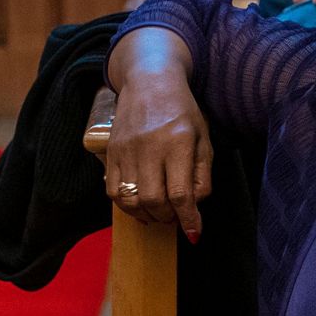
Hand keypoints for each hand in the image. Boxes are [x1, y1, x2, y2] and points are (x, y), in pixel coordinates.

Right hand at [105, 75, 212, 242]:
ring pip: (131, 199)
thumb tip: (195, 207)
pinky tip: (140, 204)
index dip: (188, 219)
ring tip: (159, 212)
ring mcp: (126, 149)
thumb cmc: (182, 111)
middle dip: (168, 217)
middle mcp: (149, 146)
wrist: (149, 81)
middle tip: (176, 217)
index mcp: (178, 142)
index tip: (194, 233)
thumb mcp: (203, 138)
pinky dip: (127, 206)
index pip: (181, 193)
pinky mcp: (111, 152)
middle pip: (154, 199)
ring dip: (147, 214)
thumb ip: (202, 174)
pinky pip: (113, 190)